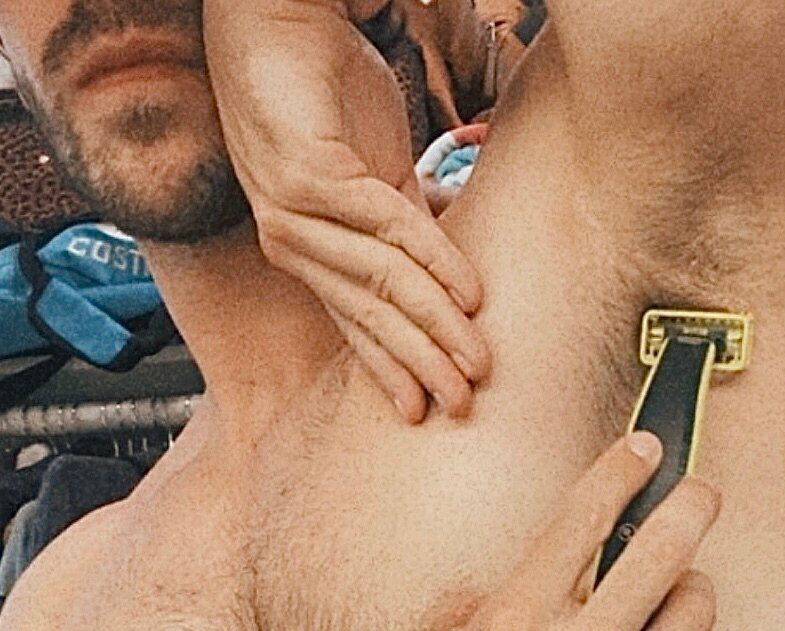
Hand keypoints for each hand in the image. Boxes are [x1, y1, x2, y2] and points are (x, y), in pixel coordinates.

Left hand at [203, 0, 490, 422]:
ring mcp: (292, 211)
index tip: (426, 410)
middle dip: (419, 365)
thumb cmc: (327, 89)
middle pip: (367, 316)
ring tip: (476, 357)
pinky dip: (432, 261)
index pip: (355, 321)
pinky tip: (467, 291)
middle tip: (462, 402)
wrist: (281, 16)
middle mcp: (292, 239)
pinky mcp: (304, 176)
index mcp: (310, 246)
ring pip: (380, 282)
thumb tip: (449, 274)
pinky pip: (385, 226)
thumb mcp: (375, 173)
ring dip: (435, 326)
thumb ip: (405, 227)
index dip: (393, 368)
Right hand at [347, 434, 720, 630]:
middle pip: (670, 550)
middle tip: (699, 493)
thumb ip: (506, 600)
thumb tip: (560, 563)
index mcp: (513, 625)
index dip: (624, 469)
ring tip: (666, 592)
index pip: (588, 515)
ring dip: (685, 590)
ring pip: (695, 614)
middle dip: (693, 505)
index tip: (645, 450)